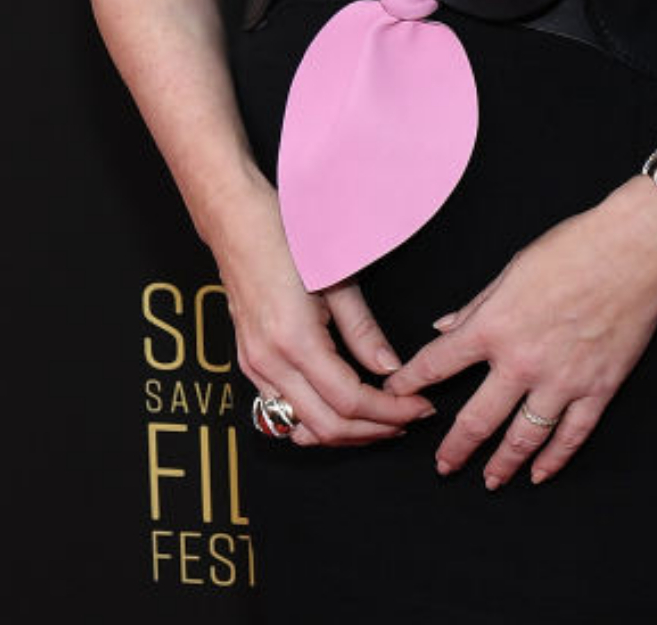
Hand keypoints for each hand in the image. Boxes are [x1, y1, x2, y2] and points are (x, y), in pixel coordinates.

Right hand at [214, 189, 433, 446]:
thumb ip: (363, 331)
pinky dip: (315, 421)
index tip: (419, 407)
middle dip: (372, 431)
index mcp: (294, 341)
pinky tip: (342, 411)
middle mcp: (268, 363)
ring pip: (301, 426)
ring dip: (344, 432)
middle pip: (325, 425)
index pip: (349, 400)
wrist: (237, 225)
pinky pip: (280, 411)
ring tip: (382, 421)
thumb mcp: (338, 281)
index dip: (389, 411)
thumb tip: (390, 368)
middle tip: (408, 420)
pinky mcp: (248, 363)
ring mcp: (253, 366)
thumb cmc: (288, 240)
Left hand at [385, 177, 656, 487]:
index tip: (396, 394)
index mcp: (495, 327)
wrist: (638, 249)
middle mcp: (523, 361)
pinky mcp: (599, 387)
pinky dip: (554, 459)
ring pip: (522, 438)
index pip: (437, 365)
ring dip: (501, 465)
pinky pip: (572, 434)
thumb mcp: (514, 268)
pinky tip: (539, 473)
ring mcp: (562, 380)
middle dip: (454, 448)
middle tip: (444, 466)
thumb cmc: (577, 247)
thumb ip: (477, 306)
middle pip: (475, 420)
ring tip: (489, 480)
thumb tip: (444, 329)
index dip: (410, 382)